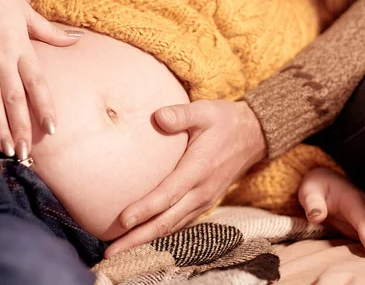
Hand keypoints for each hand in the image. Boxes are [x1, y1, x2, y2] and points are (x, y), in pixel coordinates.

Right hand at [0, 0, 82, 158]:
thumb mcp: (27, 13)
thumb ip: (50, 32)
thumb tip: (77, 39)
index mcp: (22, 48)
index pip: (37, 84)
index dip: (44, 107)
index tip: (52, 129)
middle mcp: (2, 58)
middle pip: (14, 98)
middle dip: (21, 127)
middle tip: (26, 152)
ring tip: (7, 148)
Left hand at [105, 100, 266, 256]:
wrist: (253, 136)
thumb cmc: (225, 121)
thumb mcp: (205, 111)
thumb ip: (181, 114)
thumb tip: (158, 116)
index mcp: (199, 170)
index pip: (168, 195)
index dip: (145, 209)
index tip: (123, 220)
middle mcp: (202, 192)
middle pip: (166, 221)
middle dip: (137, 238)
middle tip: (111, 252)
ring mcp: (204, 201)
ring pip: (171, 227)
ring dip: (145, 240)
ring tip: (119, 251)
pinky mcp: (203, 203)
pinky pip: (178, 223)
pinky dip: (159, 233)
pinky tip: (140, 237)